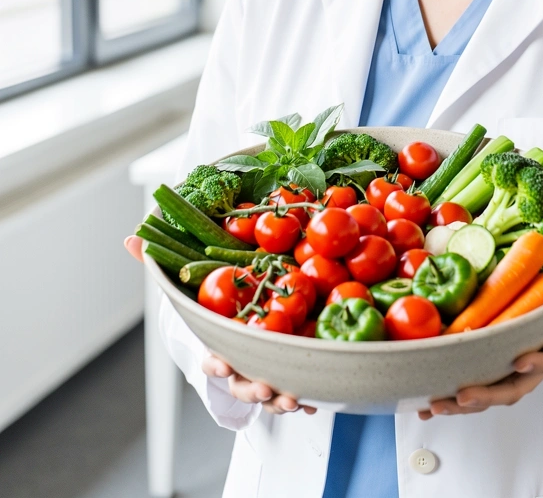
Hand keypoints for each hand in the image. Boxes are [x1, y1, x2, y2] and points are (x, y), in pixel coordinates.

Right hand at [123, 236, 315, 415]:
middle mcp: (239, 361)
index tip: (218, 362)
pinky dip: (305, 394)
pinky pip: (296, 386)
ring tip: (293, 399)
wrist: (240, 311)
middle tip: (263, 386)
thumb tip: (129, 239)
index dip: (214, 363)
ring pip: (268, 392)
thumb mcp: (192, 277)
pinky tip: (315, 400)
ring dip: (279, 399)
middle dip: (250, 388)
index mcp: (217, 343)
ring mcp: (262, 369)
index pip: (212, 357)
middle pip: (240, 382)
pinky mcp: (286, 370)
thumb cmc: (215, 298)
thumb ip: (160, 262)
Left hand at [418, 236, 542, 419]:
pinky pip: (471, 387)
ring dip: (461, 402)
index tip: (522, 360)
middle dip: (487, 394)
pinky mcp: (492, 370)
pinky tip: (420, 405)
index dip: (538, 363)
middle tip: (462, 394)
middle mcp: (534, 364)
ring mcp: (511, 372)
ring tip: (434, 404)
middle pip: (513, 388)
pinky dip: (447, 399)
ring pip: (488, 394)